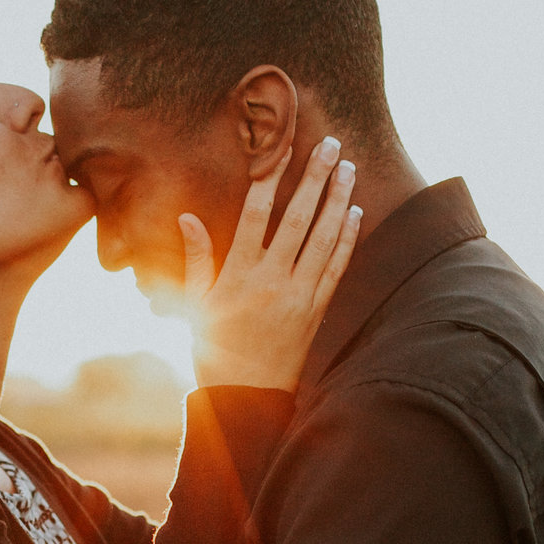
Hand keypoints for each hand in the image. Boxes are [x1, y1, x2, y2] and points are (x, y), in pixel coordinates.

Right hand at [181, 136, 361, 391]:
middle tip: (331, 144)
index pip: (257, 212)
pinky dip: (347, 239)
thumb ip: (196, 259)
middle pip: (298, 216)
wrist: (244, 399)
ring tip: (348, 168)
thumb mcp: (195, 305)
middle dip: (317, 177)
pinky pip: (336, 268)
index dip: (272, 176)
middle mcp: (272, 280)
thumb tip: (188, 218)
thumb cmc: (212, 350)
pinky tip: (355, 213)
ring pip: (324, 237)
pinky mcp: (316, 311)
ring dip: (339, 199)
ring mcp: (299, 295)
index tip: (282, 147)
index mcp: (238, 274)